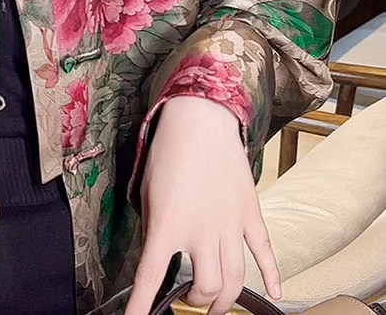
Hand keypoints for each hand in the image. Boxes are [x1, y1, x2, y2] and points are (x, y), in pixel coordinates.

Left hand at [126, 96, 281, 314]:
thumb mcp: (146, 191)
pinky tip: (274, 293)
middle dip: (196, 302)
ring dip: (225, 299)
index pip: (152, 279)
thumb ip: (154, 227)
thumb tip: (158, 254)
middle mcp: (201, 232)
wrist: (199, 120)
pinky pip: (264, 252)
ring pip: (235, 280)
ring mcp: (230, 225)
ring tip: (214, 304)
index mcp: (168, 226)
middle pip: (207, 288)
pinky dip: (272, 276)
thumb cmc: (167, 151)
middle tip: (187, 299)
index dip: (141, 307)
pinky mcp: (249, 213)